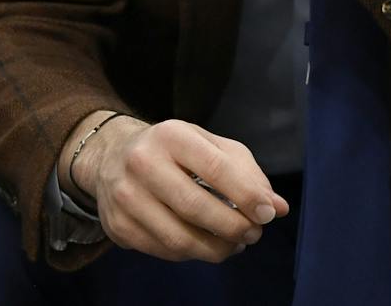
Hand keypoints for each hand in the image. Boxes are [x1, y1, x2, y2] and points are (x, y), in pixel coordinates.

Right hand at [66, 114, 288, 262]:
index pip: (215, 168)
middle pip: (195, 207)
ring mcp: (125, 197)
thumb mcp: (209, 145)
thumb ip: (246, 173)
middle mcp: (142, 163)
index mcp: (171, 135)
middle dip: (233, 227)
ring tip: (235, 244)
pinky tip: (207, 246)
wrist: (113, 156)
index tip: (268, 214)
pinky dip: (193, 254)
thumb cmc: (174, 151)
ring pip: (179, 239)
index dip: (246, 195)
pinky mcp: (118, 227)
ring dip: (216, 249)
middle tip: (254, 234)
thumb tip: (278, 207)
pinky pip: (164, 252)